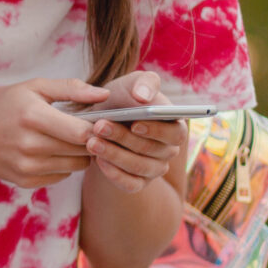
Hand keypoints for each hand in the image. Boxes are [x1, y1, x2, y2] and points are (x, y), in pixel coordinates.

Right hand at [0, 79, 107, 189]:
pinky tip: (51, 152)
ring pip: (76, 165)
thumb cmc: (2, 106)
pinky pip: (62, 176)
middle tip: (83, 129)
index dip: (97, 128)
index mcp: (33, 116)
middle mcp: (30, 145)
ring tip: (67, 139)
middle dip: (90, 140)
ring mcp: (27, 166)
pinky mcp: (26, 180)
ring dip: (78, 153)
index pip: (83, 132)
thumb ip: (70, 88)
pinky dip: (63, 165)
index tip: (97, 121)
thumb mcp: (32, 87)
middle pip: (83, 150)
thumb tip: (105, 94)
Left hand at [84, 71, 189, 193]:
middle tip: (99, 126)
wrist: (100, 121)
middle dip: (123, 138)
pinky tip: (97, 160)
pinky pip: (130, 184)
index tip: (135, 124)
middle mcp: (168, 150)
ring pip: (139, 167)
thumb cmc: (121, 100)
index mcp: (174, 126)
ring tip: (91, 142)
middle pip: (152, 150)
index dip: (157, 130)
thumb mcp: (130, 83)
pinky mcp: (138, 182)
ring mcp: (154, 168)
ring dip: (114, 154)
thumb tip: (143, 97)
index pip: (175, 133)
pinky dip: (114, 173)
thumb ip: (144, 82)